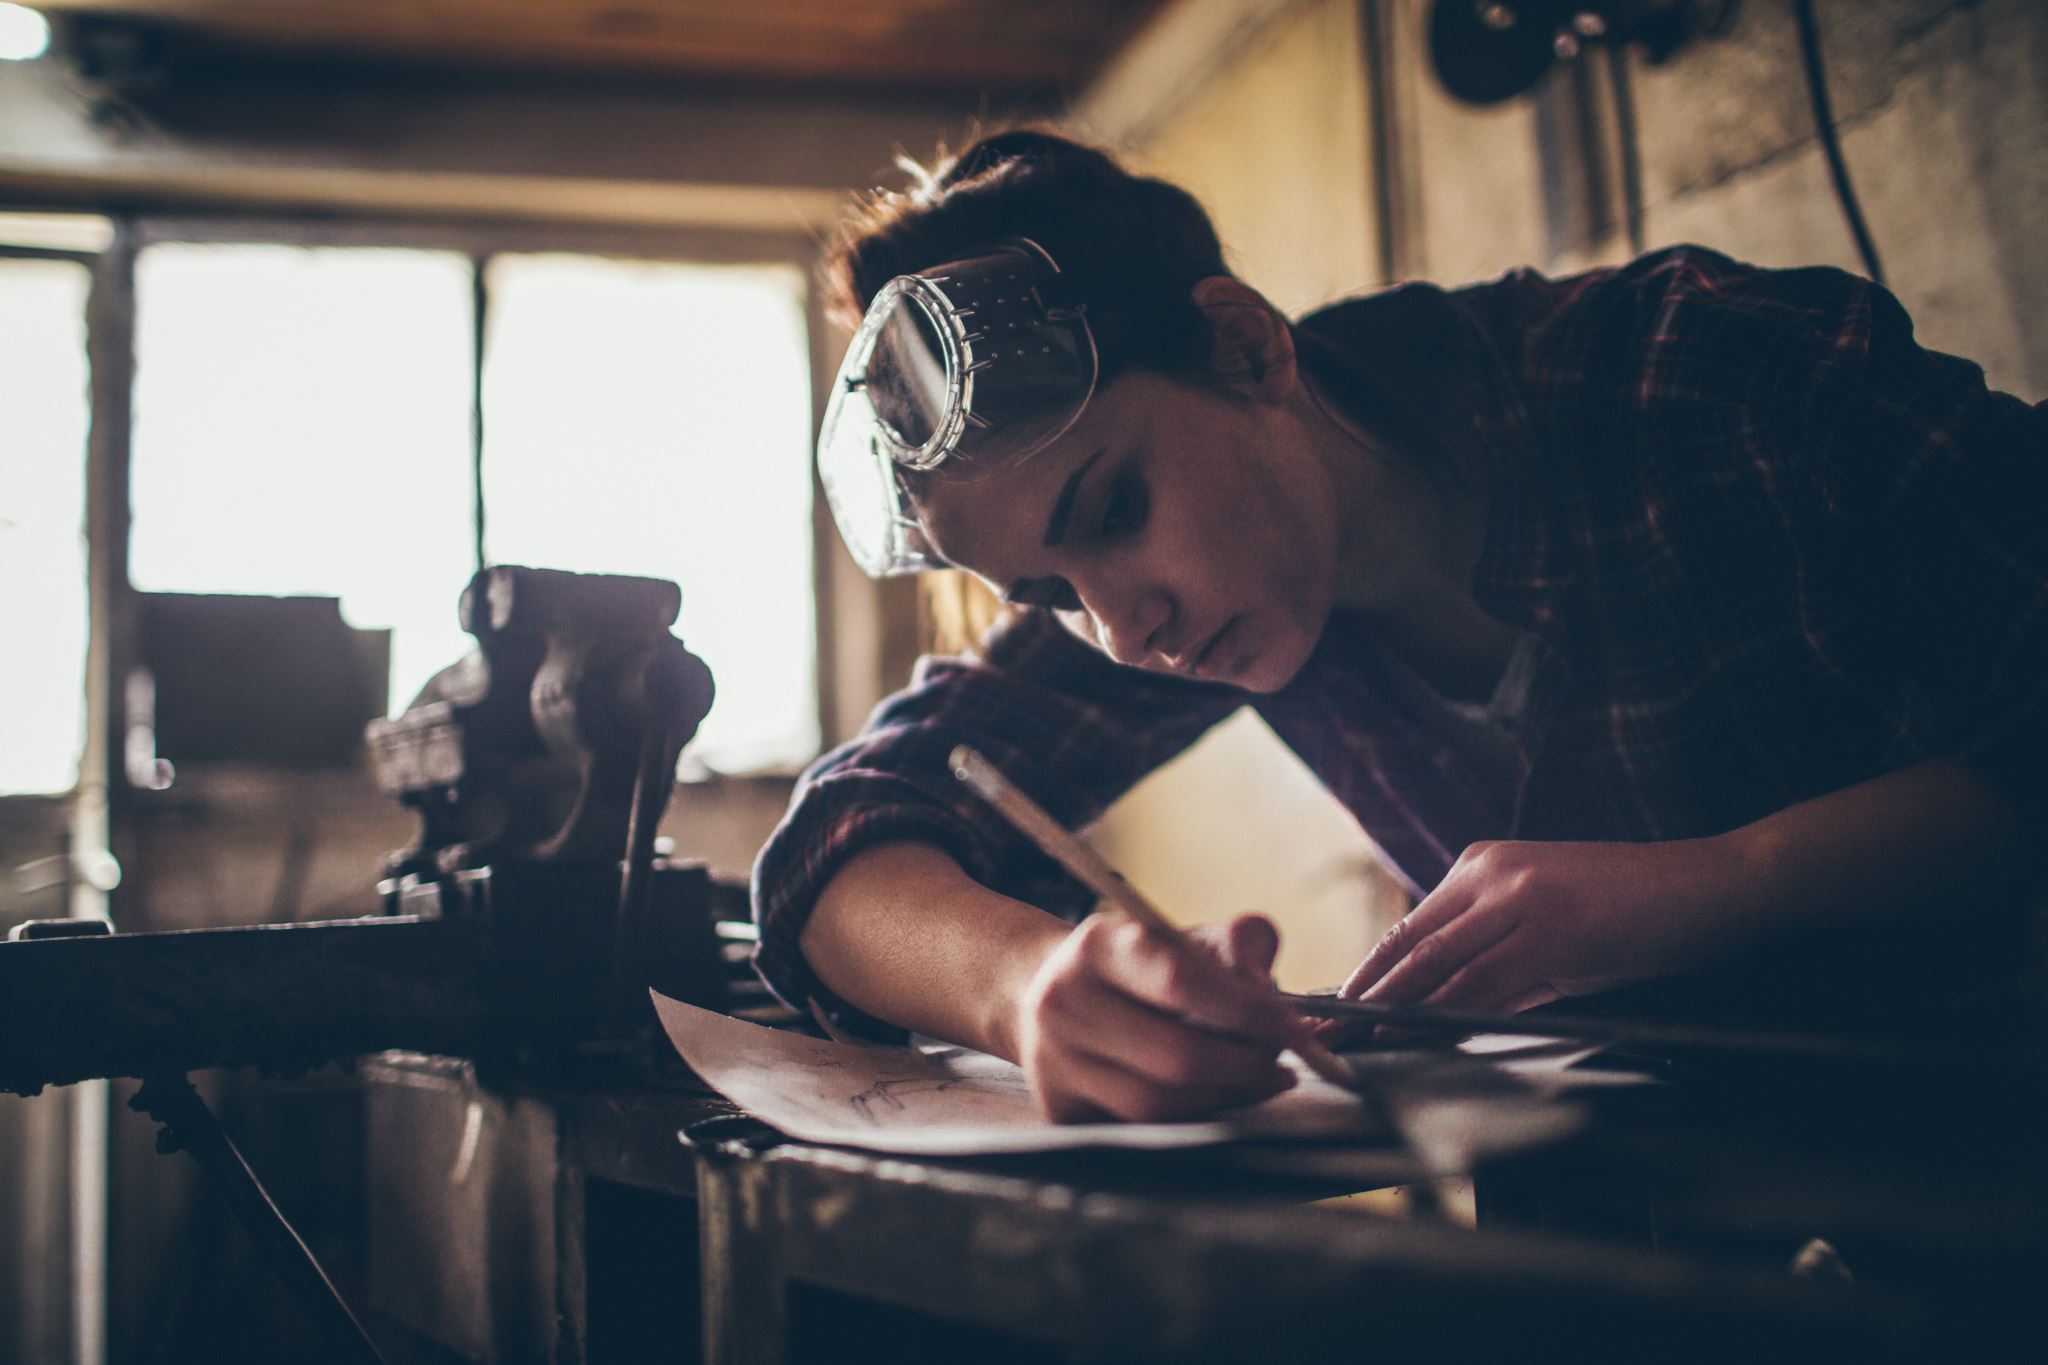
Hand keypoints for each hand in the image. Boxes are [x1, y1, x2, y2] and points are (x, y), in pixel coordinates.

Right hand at [1013, 912, 1305, 1122]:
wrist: (1049, 994)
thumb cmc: (1136, 966)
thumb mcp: (1182, 936)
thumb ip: (1238, 943)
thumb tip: (1271, 993)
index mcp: (1099, 945)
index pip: (1181, 981)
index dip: (1248, 1010)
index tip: (1294, 1027)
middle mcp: (1065, 1002)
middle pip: (1177, 1056)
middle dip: (1246, 1065)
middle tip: (1281, 1060)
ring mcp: (1055, 1061)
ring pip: (1162, 1103)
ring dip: (1227, 1096)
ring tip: (1258, 1076)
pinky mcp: (1059, 1109)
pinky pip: (1145, 1129)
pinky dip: (1196, 1115)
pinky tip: (1219, 1095)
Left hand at [1319, 838, 1764, 1042]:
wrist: (1711, 883)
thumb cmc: (1636, 912)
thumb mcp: (1552, 931)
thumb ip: (1499, 963)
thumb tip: (1447, 1009)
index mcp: (1483, 865)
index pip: (1410, 928)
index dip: (1366, 974)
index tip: (1330, 1011)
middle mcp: (1492, 874)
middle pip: (1409, 945)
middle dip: (1361, 996)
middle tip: (1317, 1035)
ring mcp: (1521, 899)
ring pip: (1438, 964)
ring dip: (1390, 1010)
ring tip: (1350, 1044)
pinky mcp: (1554, 930)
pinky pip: (1487, 982)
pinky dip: (1445, 1014)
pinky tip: (1414, 1037)